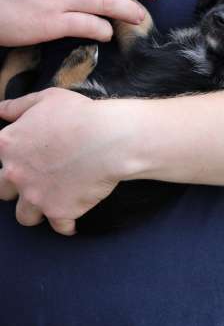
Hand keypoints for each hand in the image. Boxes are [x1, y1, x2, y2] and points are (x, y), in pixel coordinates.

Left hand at [0, 88, 131, 234]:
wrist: (109, 139)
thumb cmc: (80, 115)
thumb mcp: (47, 98)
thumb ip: (18, 106)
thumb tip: (0, 110)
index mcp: (7, 145)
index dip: (9, 160)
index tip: (21, 162)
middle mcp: (16, 174)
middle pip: (3, 192)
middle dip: (16, 188)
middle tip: (35, 181)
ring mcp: (36, 196)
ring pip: (25, 216)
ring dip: (36, 210)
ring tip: (50, 203)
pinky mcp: (60, 211)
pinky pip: (59, 227)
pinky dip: (65, 225)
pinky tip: (71, 222)